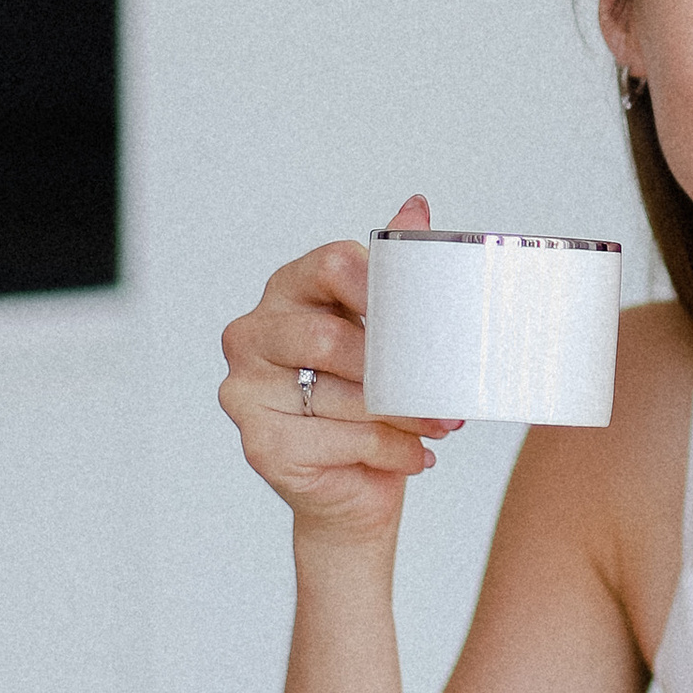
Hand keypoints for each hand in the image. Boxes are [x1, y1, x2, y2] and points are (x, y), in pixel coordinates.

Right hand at [218, 194, 461, 545]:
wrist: (351, 486)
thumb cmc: (367, 399)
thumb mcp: (384, 333)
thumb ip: (393, 270)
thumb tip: (416, 205)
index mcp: (285, 291)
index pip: (330, 265)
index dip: (377, 284)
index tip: (419, 312)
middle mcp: (252, 334)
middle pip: (328, 336)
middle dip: (396, 369)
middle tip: (446, 394)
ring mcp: (245, 390)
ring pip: (341, 396)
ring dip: (405, 416)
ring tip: (441, 426)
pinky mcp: (258, 442)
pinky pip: (339, 442)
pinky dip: (389, 451)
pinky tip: (414, 457)